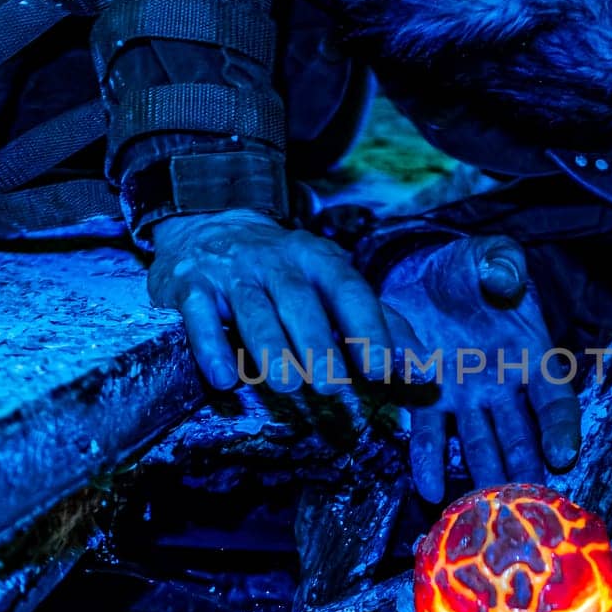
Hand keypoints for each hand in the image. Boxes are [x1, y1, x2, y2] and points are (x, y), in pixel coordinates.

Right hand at [150, 209, 392, 394]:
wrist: (208, 224)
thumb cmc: (283, 269)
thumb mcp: (332, 283)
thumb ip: (378, 321)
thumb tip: (423, 367)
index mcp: (318, 258)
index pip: (348, 289)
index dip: (367, 328)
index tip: (383, 370)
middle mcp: (275, 260)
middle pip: (299, 300)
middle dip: (317, 344)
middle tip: (332, 387)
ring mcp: (231, 271)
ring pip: (253, 309)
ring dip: (270, 348)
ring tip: (286, 386)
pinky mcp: (188, 285)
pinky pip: (198, 315)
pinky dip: (210, 346)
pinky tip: (224, 379)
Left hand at [380, 235, 581, 502]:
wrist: (421, 272)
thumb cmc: (468, 267)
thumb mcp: (490, 254)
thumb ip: (503, 264)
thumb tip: (505, 280)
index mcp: (530, 355)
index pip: (554, 398)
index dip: (560, 427)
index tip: (562, 454)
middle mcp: (502, 387)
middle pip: (518, 436)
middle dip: (522, 470)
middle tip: (525, 506)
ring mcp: (464, 398)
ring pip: (478, 445)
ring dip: (481, 477)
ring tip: (483, 509)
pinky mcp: (426, 399)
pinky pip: (430, 434)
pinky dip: (429, 461)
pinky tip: (430, 488)